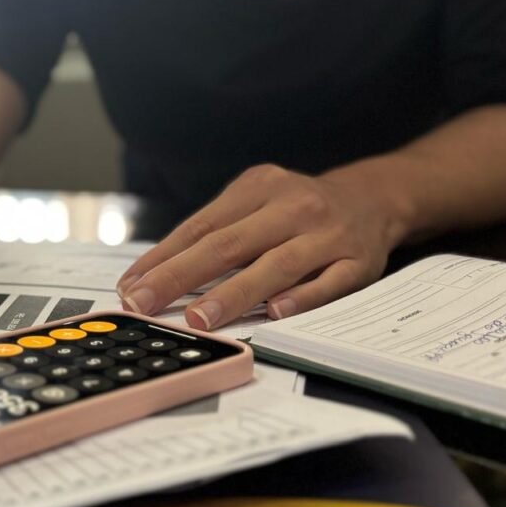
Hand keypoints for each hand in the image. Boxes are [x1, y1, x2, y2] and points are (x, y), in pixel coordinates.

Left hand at [116, 164, 406, 329]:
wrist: (374, 198)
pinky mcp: (360, 262)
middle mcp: (293, 206)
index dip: (163, 258)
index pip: (201, 227)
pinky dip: (302, 299)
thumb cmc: (296, 209)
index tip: (130, 287)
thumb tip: (154, 276)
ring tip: (199, 319)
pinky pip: (329, 284)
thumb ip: (214, 234)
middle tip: (145, 303)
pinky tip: (275, 314)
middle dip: (181, 277)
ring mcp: (328, 234)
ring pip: (276, 266)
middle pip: (228, 244)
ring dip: (234, 293)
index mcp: (259, 187)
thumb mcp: (256, 203)